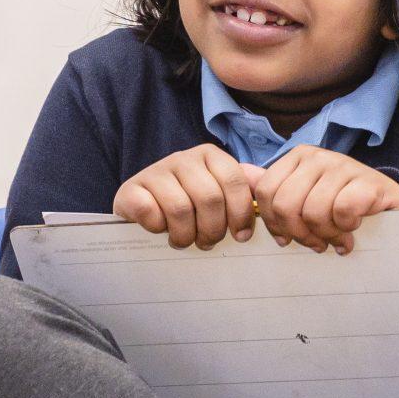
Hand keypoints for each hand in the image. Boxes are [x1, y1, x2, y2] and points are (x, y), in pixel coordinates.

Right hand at [113, 144, 262, 248]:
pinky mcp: (131, 189)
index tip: (241, 236)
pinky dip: (158, 228)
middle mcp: (183, 158)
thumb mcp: (217, 192)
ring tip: (184, 240)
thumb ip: (243, 187)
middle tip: (208, 242)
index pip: (235, 182)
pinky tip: (159, 229)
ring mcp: (155, 171)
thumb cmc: (186, 202)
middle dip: (213, 229)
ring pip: (181, 209)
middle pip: (210, 199)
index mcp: (210, 156)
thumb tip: (267, 182)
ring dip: (185, 235)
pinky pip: (151, 212)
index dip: (241, 213)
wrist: (139, 206)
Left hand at [250, 147, 398, 253]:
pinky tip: (353, 230)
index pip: (266, 193)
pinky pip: (342, 210)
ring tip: (336, 238)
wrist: (389, 205)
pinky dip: (346, 228)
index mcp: (297, 157)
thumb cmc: (342, 204)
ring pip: (314, 211)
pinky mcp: (369, 181)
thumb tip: (241, 173)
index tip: (287, 239)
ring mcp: (344, 166)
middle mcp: (318, 156)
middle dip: (299, 234)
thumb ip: (274, 187)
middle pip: (286, 205)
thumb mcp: (305, 195)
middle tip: (316, 244)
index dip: (273, 224)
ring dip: (326, 235)